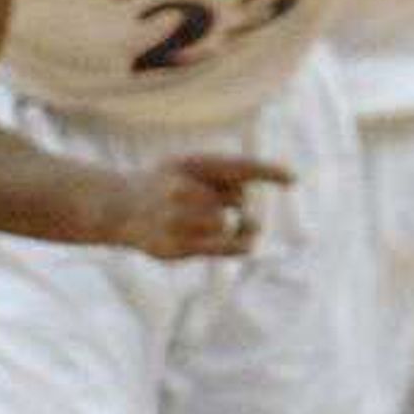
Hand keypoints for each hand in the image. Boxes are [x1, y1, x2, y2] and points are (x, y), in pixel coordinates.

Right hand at [112, 154, 290, 261]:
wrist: (119, 207)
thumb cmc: (167, 183)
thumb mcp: (192, 166)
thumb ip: (229, 175)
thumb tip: (272, 194)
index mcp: (189, 165)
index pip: (236, 167)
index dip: (267, 171)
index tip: (293, 179)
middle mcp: (179, 191)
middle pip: (238, 199)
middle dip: (236, 202)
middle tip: (218, 203)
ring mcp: (174, 222)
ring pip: (228, 224)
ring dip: (235, 224)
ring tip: (221, 221)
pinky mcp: (174, 249)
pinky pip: (225, 248)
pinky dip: (241, 243)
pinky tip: (245, 239)